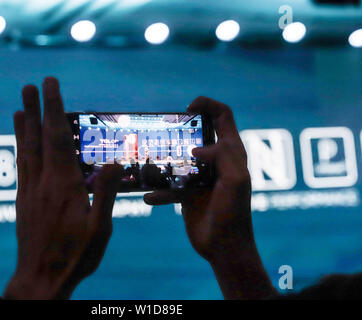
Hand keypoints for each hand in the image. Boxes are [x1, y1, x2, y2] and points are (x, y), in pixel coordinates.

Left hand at [4, 77, 122, 299]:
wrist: (41, 279)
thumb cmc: (75, 255)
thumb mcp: (100, 228)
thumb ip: (105, 193)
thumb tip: (114, 162)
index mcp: (65, 185)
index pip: (59, 138)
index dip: (55, 109)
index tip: (51, 86)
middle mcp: (43, 183)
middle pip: (39, 138)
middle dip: (37, 109)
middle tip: (31, 85)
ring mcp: (30, 191)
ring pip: (26, 151)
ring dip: (24, 126)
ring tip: (21, 106)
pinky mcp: (23, 201)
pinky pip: (20, 167)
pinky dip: (19, 148)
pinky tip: (20, 142)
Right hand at [144, 96, 275, 298]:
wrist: (223, 247)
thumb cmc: (234, 213)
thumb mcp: (235, 180)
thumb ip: (223, 156)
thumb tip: (197, 148)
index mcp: (232, 152)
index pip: (223, 116)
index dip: (208, 105)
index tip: (187, 107)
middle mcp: (216, 160)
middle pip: (198, 132)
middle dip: (180, 128)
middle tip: (163, 130)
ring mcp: (200, 176)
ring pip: (179, 156)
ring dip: (165, 157)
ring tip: (148, 160)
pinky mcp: (187, 192)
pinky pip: (169, 184)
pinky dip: (159, 191)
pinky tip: (149, 197)